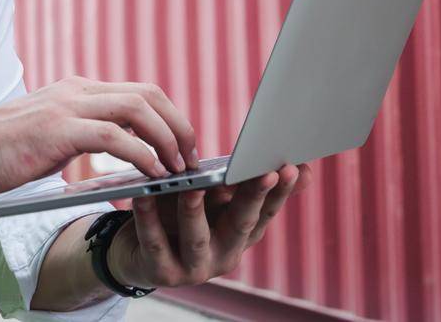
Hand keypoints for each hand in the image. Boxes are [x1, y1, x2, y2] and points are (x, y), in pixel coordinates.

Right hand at [0, 75, 199, 195]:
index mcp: (76, 89)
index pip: (138, 91)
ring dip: (166, 138)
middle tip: (191, 155)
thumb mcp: (51, 133)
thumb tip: (118, 148)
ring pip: (137, 109)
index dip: (168, 115)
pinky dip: (141, 153)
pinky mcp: (60, 130)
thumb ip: (82, 132)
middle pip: (147, 93)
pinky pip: (115, 136)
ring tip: (178, 167)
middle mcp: (76, 90)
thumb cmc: (4, 152)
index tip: (182, 143)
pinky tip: (152, 173)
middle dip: (177, 124)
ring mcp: (68, 106)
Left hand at [107, 163, 312, 288]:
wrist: (140, 254)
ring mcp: (195, 267)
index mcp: (241, 234)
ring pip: (196, 238)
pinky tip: (144, 196)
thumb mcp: (215, 201)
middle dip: (254, 197)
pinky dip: (148, 219)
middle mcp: (225, 254)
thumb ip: (244, 185)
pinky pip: (155, 242)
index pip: (267, 211)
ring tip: (192, 187)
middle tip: (265, 172)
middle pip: (241, 223)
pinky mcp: (162, 272)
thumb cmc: (183, 217)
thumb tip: (301, 169)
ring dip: (195, 211)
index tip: (293, 167)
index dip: (280, 191)